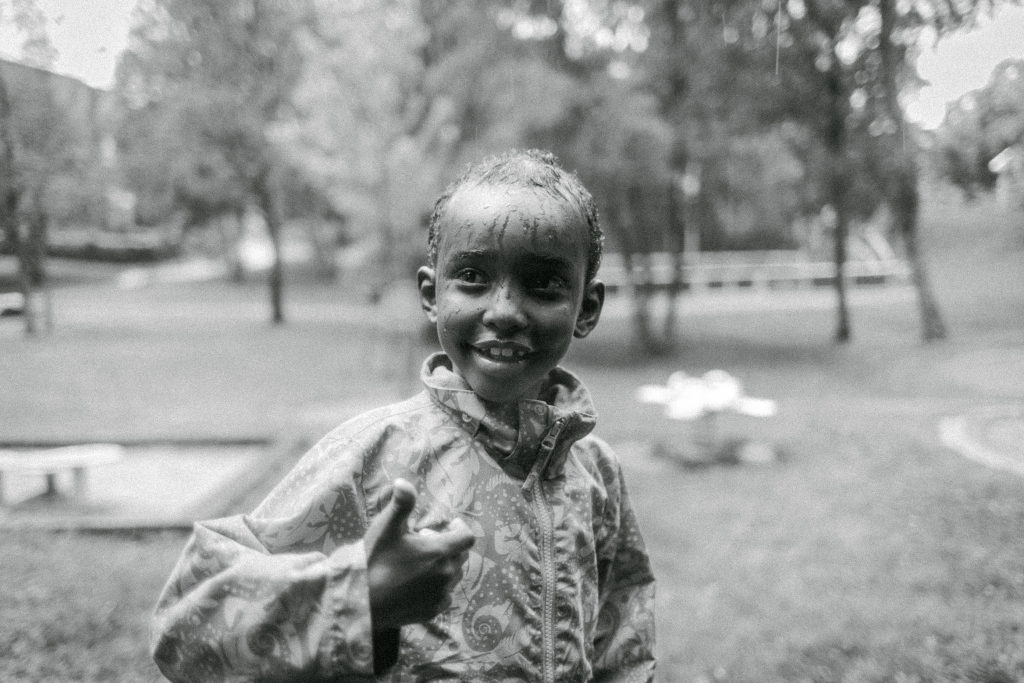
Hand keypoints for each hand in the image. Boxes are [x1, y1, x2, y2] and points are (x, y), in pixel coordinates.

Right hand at [363, 479, 474, 628]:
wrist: (360, 600)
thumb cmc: (375, 560)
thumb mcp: (387, 527)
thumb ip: (401, 503)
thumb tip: (404, 482)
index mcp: (440, 552)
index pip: (467, 537)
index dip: (459, 529)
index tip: (446, 526)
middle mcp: (446, 575)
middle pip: (461, 556)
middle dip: (449, 546)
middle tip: (426, 543)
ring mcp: (440, 595)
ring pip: (454, 576)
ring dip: (444, 567)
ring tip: (420, 564)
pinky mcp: (432, 612)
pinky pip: (444, 596)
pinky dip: (437, 588)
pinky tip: (417, 584)